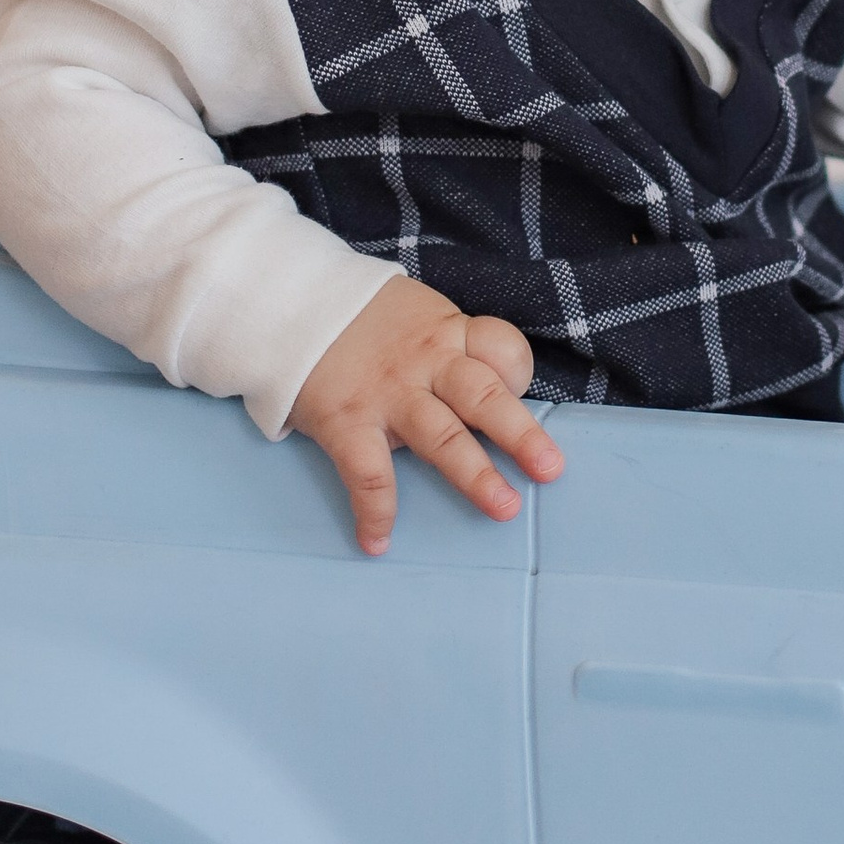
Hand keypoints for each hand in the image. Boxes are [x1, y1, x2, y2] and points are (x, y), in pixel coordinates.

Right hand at [289, 277, 563, 556]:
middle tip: (551, 469)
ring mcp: (388, 393)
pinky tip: (377, 541)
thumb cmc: (366, 320)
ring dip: (473, 474)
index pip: (501, 349)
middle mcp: (426, 363)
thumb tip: (497, 391)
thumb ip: (454, 347)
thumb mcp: (420, 314)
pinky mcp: (347, 419)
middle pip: (483, 395)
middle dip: (521, 434)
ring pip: (441, 434)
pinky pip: (367, 471)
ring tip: (503, 507)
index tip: (520, 396)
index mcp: (449, 334)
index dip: (518, 373)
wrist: (292, 303)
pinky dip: (374, 510)